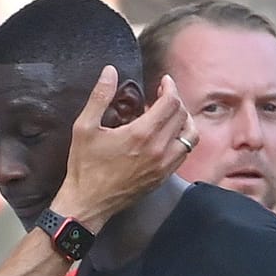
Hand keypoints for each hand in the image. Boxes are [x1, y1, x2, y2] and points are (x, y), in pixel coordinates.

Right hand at [52, 66, 195, 231]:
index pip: (171, 102)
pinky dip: (182, 139)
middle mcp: (158, 150)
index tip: (163, 82)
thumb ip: (99, 97)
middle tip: (162, 96)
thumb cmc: (84, 166)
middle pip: (182, 116)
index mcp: (141, 134)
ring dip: (184, 121)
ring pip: (190, 136)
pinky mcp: (163, 177)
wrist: (88, 203)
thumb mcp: (84, 127)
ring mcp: (163, 166)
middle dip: (175, 100)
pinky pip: (184, 153)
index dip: (170, 87)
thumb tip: (110, 71)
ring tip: (170, 115)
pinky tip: (167, 136)